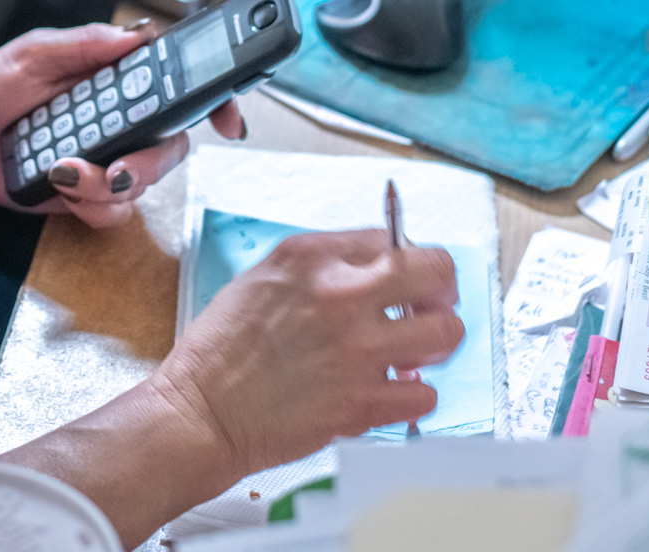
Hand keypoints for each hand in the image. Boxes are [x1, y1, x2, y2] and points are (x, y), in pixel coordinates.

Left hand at [0, 20, 244, 226]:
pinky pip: (110, 211)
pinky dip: (84, 202)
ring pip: (142, 185)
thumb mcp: (34, 53)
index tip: (227, 121)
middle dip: (148, 162)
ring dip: (103, 184)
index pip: (183, 86)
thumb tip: (137, 36)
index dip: (217, 101)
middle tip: (116, 167)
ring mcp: (108, 159)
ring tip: (64, 169)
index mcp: (119, 79)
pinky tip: (56, 182)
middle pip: (172, 147)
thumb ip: (84, 44)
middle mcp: (125, 121)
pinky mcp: (87, 193)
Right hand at [149, 230, 461, 477]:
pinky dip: (414, 396)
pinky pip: (426, 395)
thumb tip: (369, 268)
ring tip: (411, 354)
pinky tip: (391, 393)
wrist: (202, 412)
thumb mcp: (261, 279)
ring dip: (434, 344)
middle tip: (427, 309)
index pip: (391, 238)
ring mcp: (356, 350)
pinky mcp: (362, 402)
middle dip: (440, 291)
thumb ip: (318, 268)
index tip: (401, 280)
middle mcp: (340, 295)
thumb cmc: (221, 351)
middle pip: (436, 273)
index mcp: (311, 258)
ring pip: (446, 333)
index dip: (402, 261)